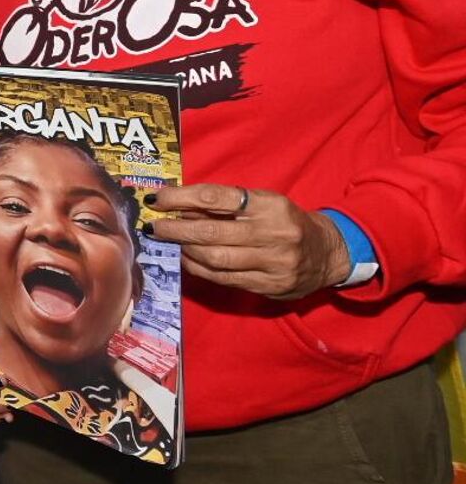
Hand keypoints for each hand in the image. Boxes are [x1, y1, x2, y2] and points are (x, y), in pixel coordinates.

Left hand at [145, 184, 350, 299]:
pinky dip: (199, 268)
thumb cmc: (285, 222)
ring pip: (215, 259)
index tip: (158, 199)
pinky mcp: (270, 286)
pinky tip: (187, 258)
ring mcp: (273, 264)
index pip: (217, 198)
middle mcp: (273, 234)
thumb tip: (179, 206)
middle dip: (176, 229)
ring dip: (185, 250)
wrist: (328, 253)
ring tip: (169, 241)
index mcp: (271, 206)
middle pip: (211, 233)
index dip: (182, 197)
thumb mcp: (262, 204)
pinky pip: (223, 278)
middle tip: (155, 226)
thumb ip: (225, 206)